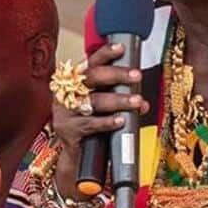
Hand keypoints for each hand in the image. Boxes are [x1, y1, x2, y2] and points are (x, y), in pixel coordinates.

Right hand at [50, 39, 149, 199]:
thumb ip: (114, 98)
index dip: (105, 53)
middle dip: (117, 75)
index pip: (90, 63)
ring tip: (137, 102)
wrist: (76, 158)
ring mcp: (65, 112)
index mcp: (74, 83)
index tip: (122, 48)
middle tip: (137, 76)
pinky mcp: (67, 130)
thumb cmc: (91, 129)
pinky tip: (120, 121)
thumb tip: (142, 99)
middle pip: (91, 77)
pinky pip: (90, 124)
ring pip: (93, 101)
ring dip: (118, 101)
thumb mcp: (99, 108)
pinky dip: (107, 122)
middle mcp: (67, 93)